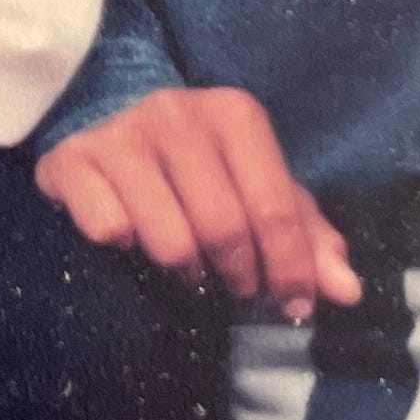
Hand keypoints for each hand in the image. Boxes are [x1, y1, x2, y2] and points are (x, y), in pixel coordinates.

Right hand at [38, 87, 362, 318]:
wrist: (103, 124)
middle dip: (237, 277)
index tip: (293, 306)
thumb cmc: (197, 168)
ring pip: (169, 241)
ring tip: (187, 269)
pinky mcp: (71, 161)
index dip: (291, 269)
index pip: (275, 208)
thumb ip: (305, 237)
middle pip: (224, 229)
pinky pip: (108, 231)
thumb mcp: (257, 191)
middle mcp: (176, 113)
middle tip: (235, 289)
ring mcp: (120, 134)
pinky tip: (129, 243)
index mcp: (233, 114)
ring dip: (184, 273)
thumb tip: (349, 292)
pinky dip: (123, 251)